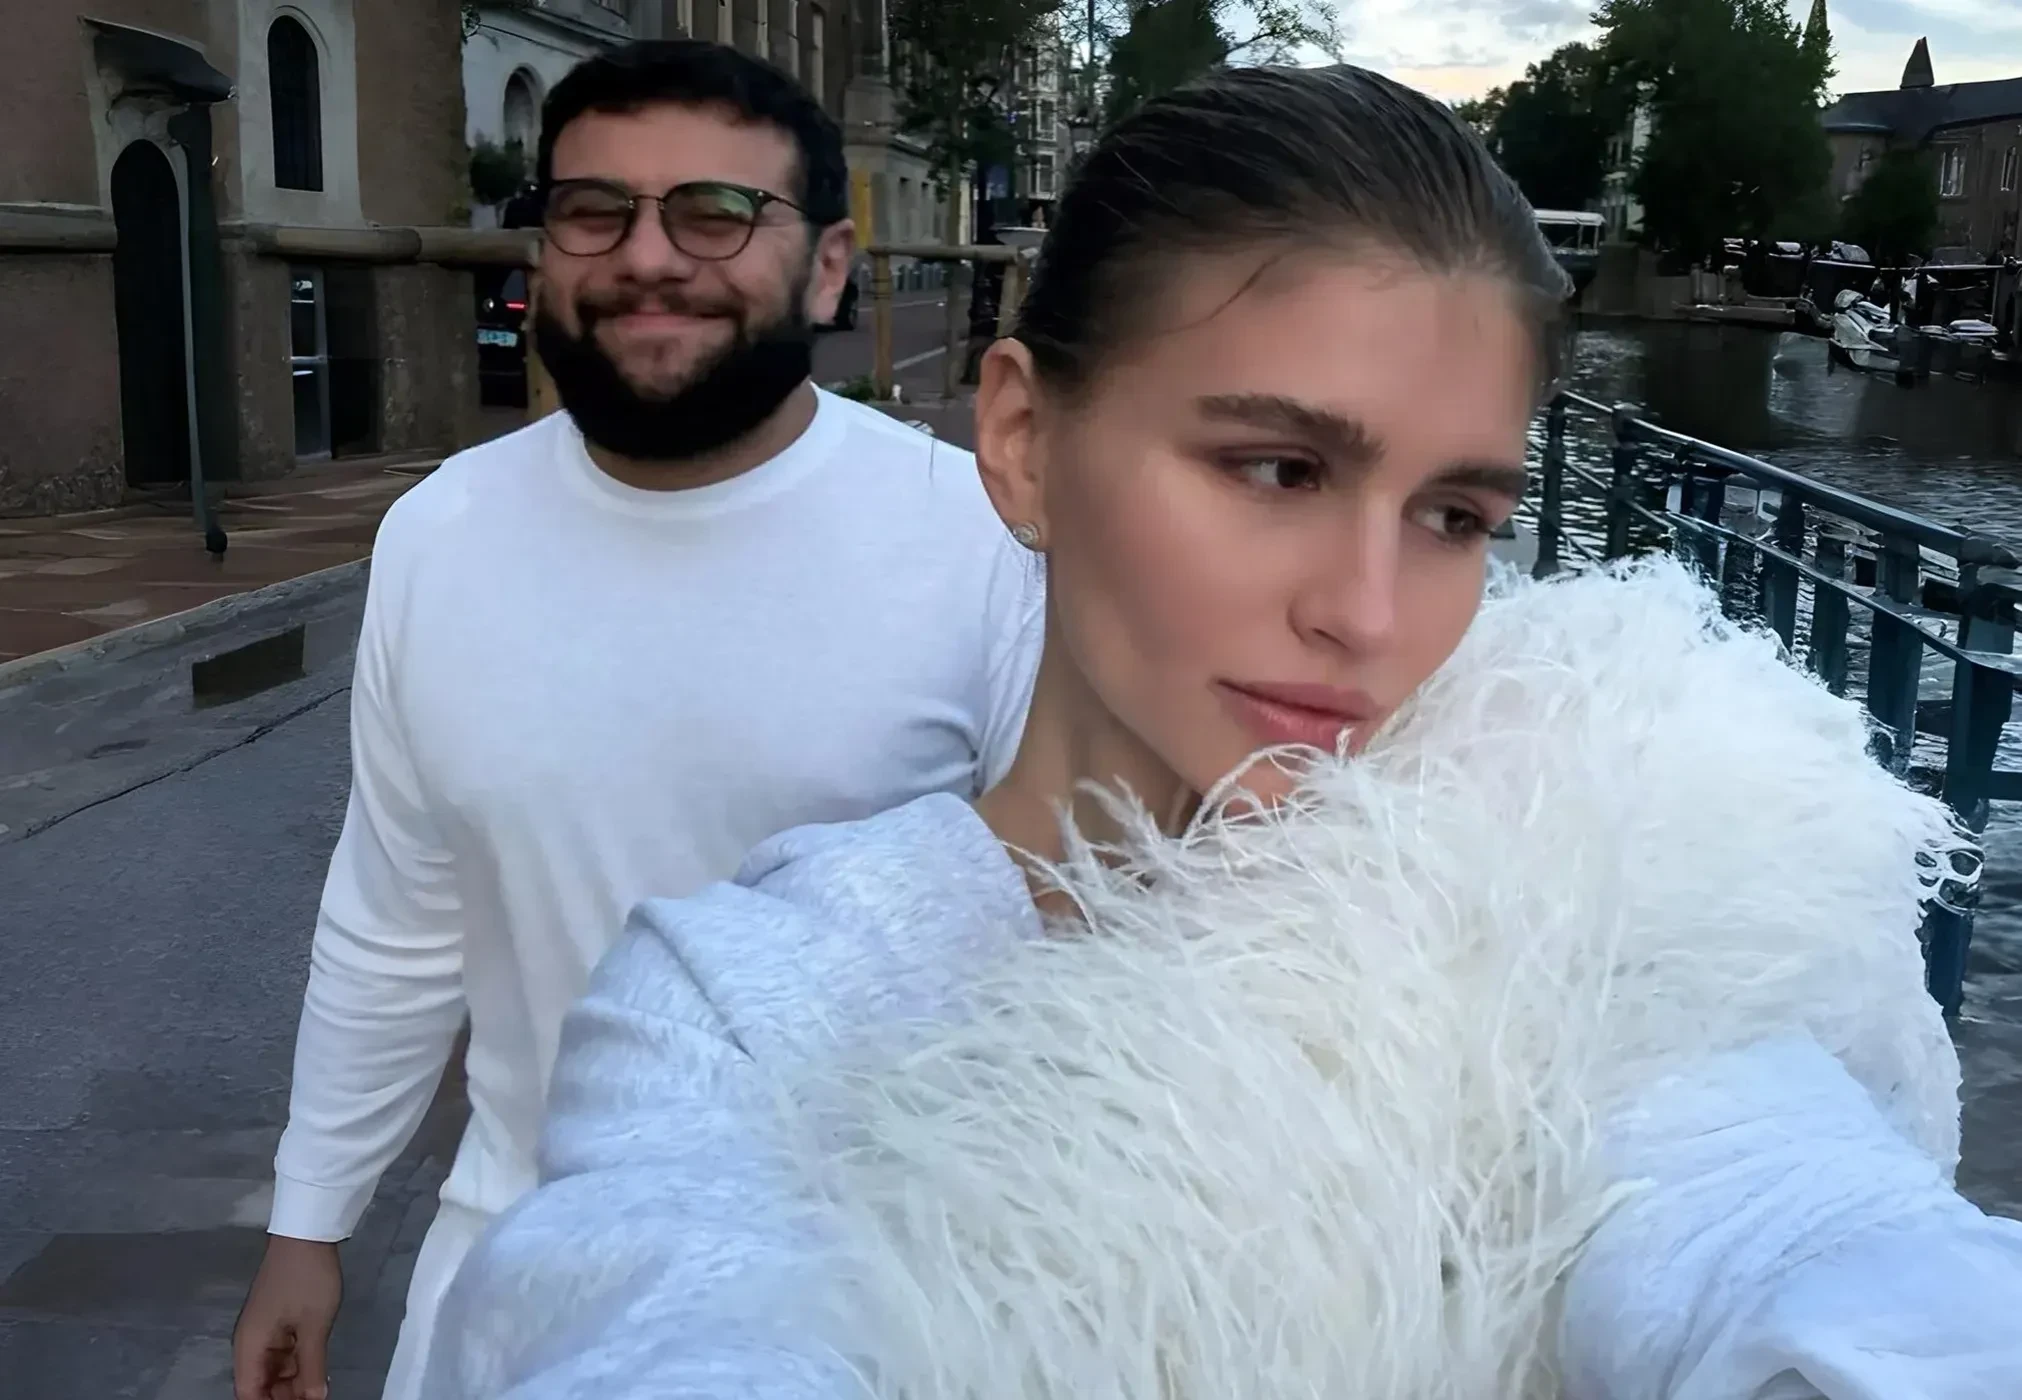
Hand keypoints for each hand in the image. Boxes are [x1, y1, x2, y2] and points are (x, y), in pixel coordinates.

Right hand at [233, 1235, 343, 1399]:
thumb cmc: (307, 1280)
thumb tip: (313, 1399)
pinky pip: (285, 1354)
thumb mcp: (314, 1327)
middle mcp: (251, 1343)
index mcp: (250, 1346)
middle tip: (314, 1399)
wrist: (307, 1235)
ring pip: (275, 1370)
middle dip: (284, 1396)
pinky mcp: (279, 1321)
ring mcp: (265, 1331)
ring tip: (318, 1391)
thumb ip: (312, 1368)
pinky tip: (318, 1374)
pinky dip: (299, 1365)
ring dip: (294, 1383)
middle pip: (261, 1384)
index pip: (249, 1392)